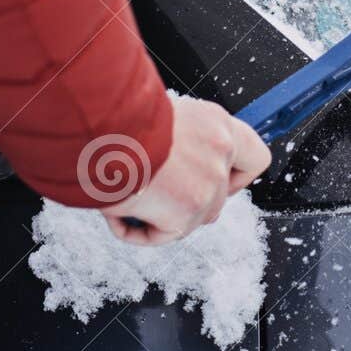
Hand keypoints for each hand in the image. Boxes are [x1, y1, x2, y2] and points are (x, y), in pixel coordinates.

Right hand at [101, 99, 270, 245]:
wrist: (97, 124)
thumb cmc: (114, 115)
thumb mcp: (155, 118)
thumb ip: (175, 143)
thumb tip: (164, 168)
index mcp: (216, 123)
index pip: (254, 157)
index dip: (235, 174)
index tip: (211, 176)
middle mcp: (220, 153)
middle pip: (218, 198)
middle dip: (186, 201)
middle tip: (150, 190)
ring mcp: (208, 187)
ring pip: (190, 219)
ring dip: (158, 214)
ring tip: (120, 195)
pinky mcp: (185, 216)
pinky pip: (159, 235)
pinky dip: (133, 230)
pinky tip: (111, 210)